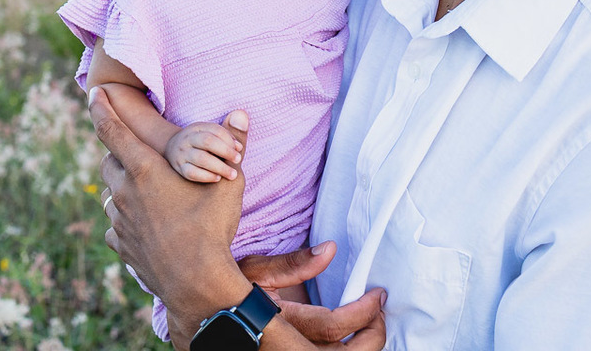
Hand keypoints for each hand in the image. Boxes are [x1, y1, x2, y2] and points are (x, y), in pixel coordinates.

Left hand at [91, 87, 250, 328]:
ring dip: (121, 186)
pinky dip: (125, 217)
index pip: (111, 129)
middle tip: (137, 151)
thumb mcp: (229, 182)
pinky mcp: (120, 244)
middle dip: (120, 152)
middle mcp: (123, 192)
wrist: (196, 284)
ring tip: (144, 189)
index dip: (101, 107)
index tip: (94, 92)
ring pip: (110, 193)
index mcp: (144, 170)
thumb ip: (233, 145)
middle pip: (109, 161)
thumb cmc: (211, 228)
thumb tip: (240, 114)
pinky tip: (144, 222)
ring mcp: (118, 221)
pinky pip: (115, 224)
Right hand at [166, 121, 243, 181]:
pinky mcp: (179, 169)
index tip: (239, 149)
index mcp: (197, 128)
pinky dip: (207, 176)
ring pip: (201, 158)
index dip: (229, 139)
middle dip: (226, 151)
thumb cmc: (200, 145)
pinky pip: (192, 173)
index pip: (215, 130)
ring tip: (233, 174)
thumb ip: (229, 133)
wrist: (171, 151)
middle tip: (238, 160)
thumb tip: (242, 128)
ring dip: (220, 167)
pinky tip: (218, 179)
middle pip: (207, 142)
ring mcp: (182, 154)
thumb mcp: (211, 134)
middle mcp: (188, 139)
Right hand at [241, 242, 387, 347]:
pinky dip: (347, 349)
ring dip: (364, 346)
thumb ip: (293, 264)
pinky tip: (357, 335)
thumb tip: (330, 249)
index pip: (332, 327)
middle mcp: (287, 348)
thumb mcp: (255, 271)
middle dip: (372, 337)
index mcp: (279, 327)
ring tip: (373, 323)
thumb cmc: (228, 292)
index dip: (362, 313)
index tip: (377, 295)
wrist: (209, 317)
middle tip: (381, 313)